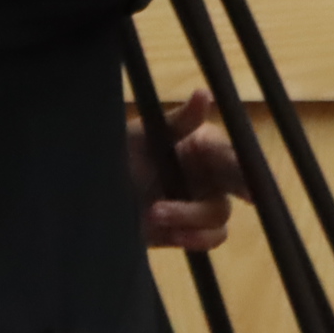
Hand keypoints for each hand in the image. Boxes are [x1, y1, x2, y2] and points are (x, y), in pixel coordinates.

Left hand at [128, 87, 242, 250]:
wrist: (79, 199)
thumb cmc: (112, 158)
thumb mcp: (140, 136)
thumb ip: (179, 121)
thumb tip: (205, 94)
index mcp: (200, 145)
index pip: (232, 153)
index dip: (247, 165)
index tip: (254, 178)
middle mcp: (207, 173)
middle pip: (241, 183)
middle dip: (245, 189)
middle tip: (249, 197)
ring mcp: (199, 203)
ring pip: (221, 213)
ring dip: (191, 216)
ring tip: (155, 213)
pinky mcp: (188, 230)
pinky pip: (211, 237)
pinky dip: (197, 238)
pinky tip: (174, 235)